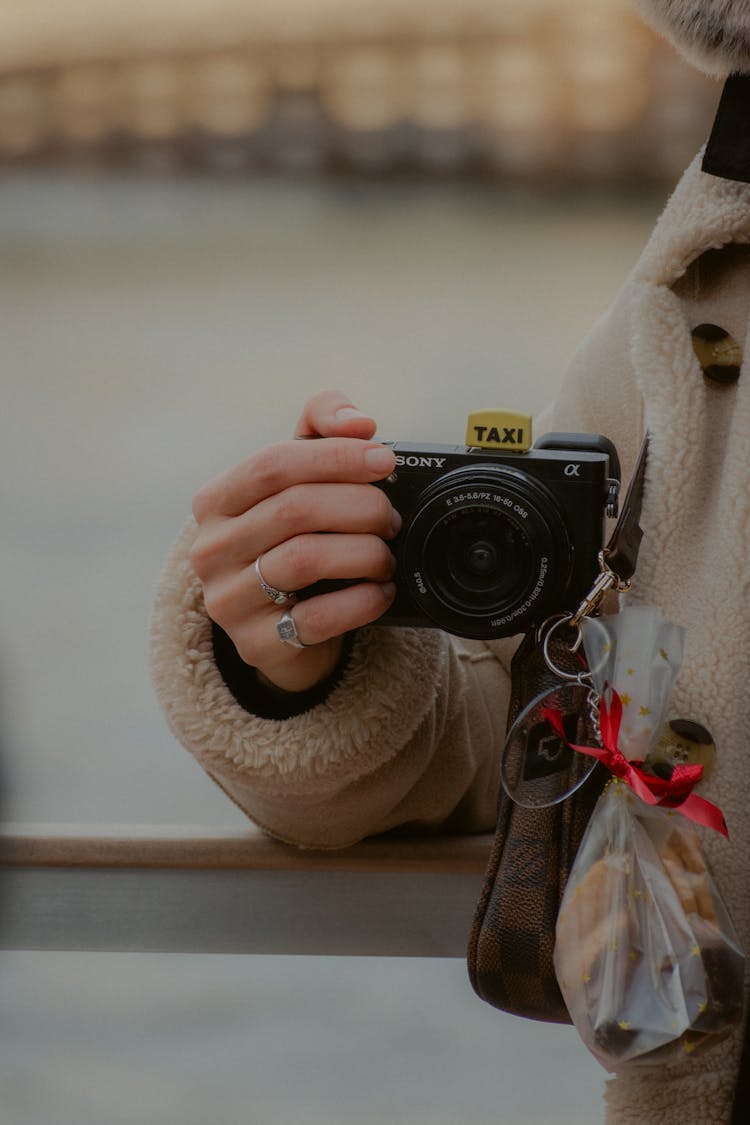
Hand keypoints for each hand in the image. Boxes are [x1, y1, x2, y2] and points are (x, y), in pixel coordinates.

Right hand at [190, 390, 400, 691]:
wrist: (277, 627)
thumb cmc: (290, 540)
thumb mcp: (297, 480)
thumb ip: (321, 429)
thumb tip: (359, 421)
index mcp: (216, 501)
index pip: (274, 463)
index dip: (336, 456)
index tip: (384, 460)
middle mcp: (211, 549)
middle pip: (295, 510)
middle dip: (359, 507)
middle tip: (392, 517)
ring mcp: (228, 600)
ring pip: (305, 560)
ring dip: (364, 552)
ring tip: (387, 555)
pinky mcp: (256, 644)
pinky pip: (317, 618)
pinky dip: (361, 602)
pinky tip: (380, 593)